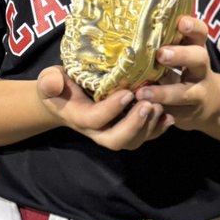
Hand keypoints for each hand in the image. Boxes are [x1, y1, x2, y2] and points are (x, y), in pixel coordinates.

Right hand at [36, 65, 172, 150]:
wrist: (65, 98)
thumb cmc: (60, 85)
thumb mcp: (50, 78)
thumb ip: (49, 81)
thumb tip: (53, 83)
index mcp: (80, 117)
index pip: (95, 119)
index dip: (112, 109)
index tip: (127, 92)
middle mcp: (97, 131)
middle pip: (117, 140)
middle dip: (135, 126)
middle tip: (148, 105)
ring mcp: (113, 132)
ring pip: (133, 141)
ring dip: (149, 127)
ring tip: (160, 106)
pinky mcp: (127, 129)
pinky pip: (144, 136)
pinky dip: (158, 129)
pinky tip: (169, 116)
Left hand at [133, 16, 219, 131]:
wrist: (207, 105)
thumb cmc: (184, 72)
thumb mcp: (180, 56)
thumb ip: (164, 44)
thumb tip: (129, 26)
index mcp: (195, 49)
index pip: (200, 33)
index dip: (193, 27)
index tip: (181, 22)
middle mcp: (200, 70)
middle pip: (199, 58)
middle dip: (181, 55)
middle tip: (162, 54)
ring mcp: (198, 93)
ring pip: (186, 93)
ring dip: (164, 93)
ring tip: (142, 93)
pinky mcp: (189, 114)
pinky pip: (175, 113)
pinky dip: (159, 111)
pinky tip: (143, 110)